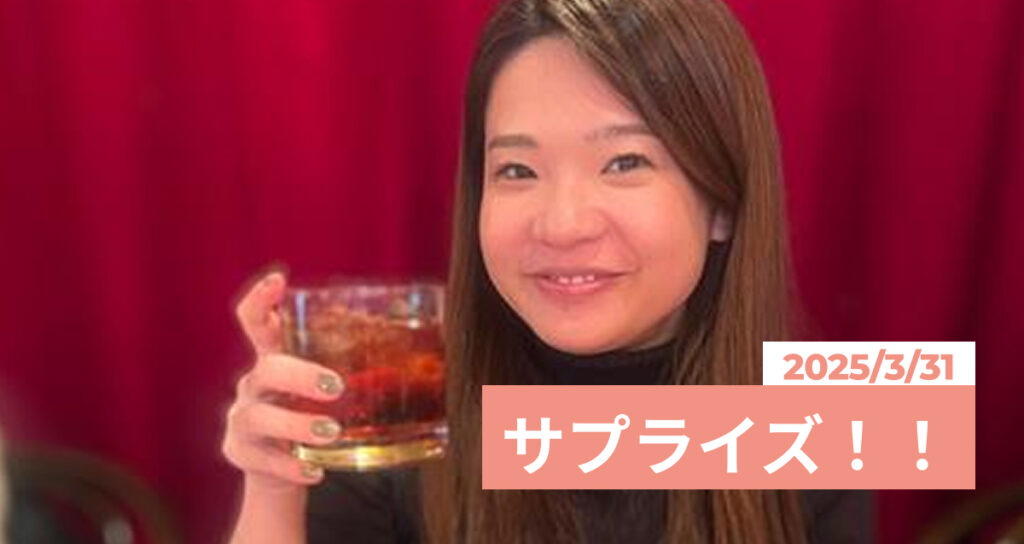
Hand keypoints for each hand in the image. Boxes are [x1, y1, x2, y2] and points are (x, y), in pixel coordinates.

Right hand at [222, 272, 344, 491]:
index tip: (278, 281)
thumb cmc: (313, 415)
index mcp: (274, 359)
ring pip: (260, 417)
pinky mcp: (240, 454)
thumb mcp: (326, 389)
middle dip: (300, 375)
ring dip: (297, 424)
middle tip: (336, 386)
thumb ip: (357, 368)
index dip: (261, 299)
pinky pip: (263, 459)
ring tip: (332, 432)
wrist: (282, 469)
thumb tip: (428, 352)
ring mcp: (242, 420)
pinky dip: (291, 466)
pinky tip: (316, 470)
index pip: (255, 321)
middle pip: (266, 369)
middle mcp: (253, 385)